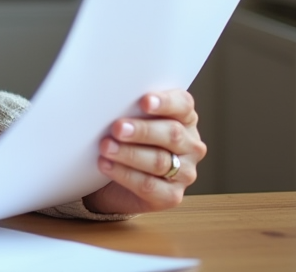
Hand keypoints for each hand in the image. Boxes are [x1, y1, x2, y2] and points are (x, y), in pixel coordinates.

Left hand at [82, 89, 206, 214]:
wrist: (113, 182)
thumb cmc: (124, 141)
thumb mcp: (129, 119)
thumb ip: (130, 109)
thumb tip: (109, 99)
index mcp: (184, 118)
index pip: (183, 104)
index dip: (165, 102)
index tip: (144, 101)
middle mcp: (190, 145)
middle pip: (171, 134)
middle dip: (142, 130)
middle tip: (117, 128)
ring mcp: (185, 172)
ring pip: (159, 161)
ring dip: (129, 153)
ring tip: (106, 147)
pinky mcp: (171, 196)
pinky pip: (148, 185)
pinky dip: (124, 174)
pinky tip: (106, 165)